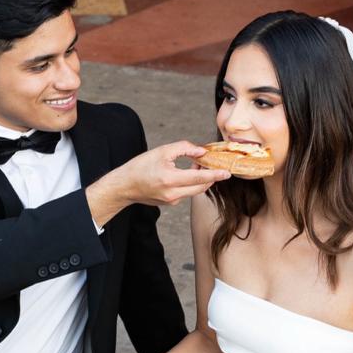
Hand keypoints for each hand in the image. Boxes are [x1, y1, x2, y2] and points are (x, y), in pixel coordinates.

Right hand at [87, 142, 227, 226]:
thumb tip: (202, 151)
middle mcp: (172, 194)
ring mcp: (172, 201)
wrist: (124, 186)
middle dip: (210, 177)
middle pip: (201, 187)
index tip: (228, 173)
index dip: (215, 175)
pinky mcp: (170, 203)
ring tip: (196, 166)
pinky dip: (190, 184)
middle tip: (213, 164)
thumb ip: (184, 148)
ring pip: (194, 191)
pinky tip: (185, 175)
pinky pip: (186, 193)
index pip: (199, 178)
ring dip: (200, 180)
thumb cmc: (140, 167)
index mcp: (170, 179)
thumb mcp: (162, 151)